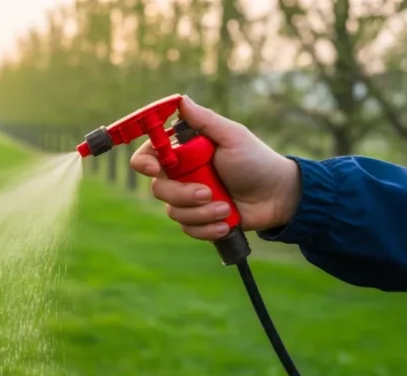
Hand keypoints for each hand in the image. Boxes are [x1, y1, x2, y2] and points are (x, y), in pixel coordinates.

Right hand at [130, 95, 301, 240]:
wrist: (278, 197)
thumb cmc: (256, 161)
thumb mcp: (233, 136)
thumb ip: (205, 120)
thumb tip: (181, 100)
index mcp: (183, 152)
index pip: (148, 155)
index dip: (145, 163)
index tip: (157, 169)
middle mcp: (181, 175)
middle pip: (158, 188)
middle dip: (183, 194)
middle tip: (207, 193)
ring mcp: (188, 198)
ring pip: (173, 211)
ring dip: (201, 213)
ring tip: (225, 208)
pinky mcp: (198, 219)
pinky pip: (187, 228)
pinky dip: (206, 228)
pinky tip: (224, 223)